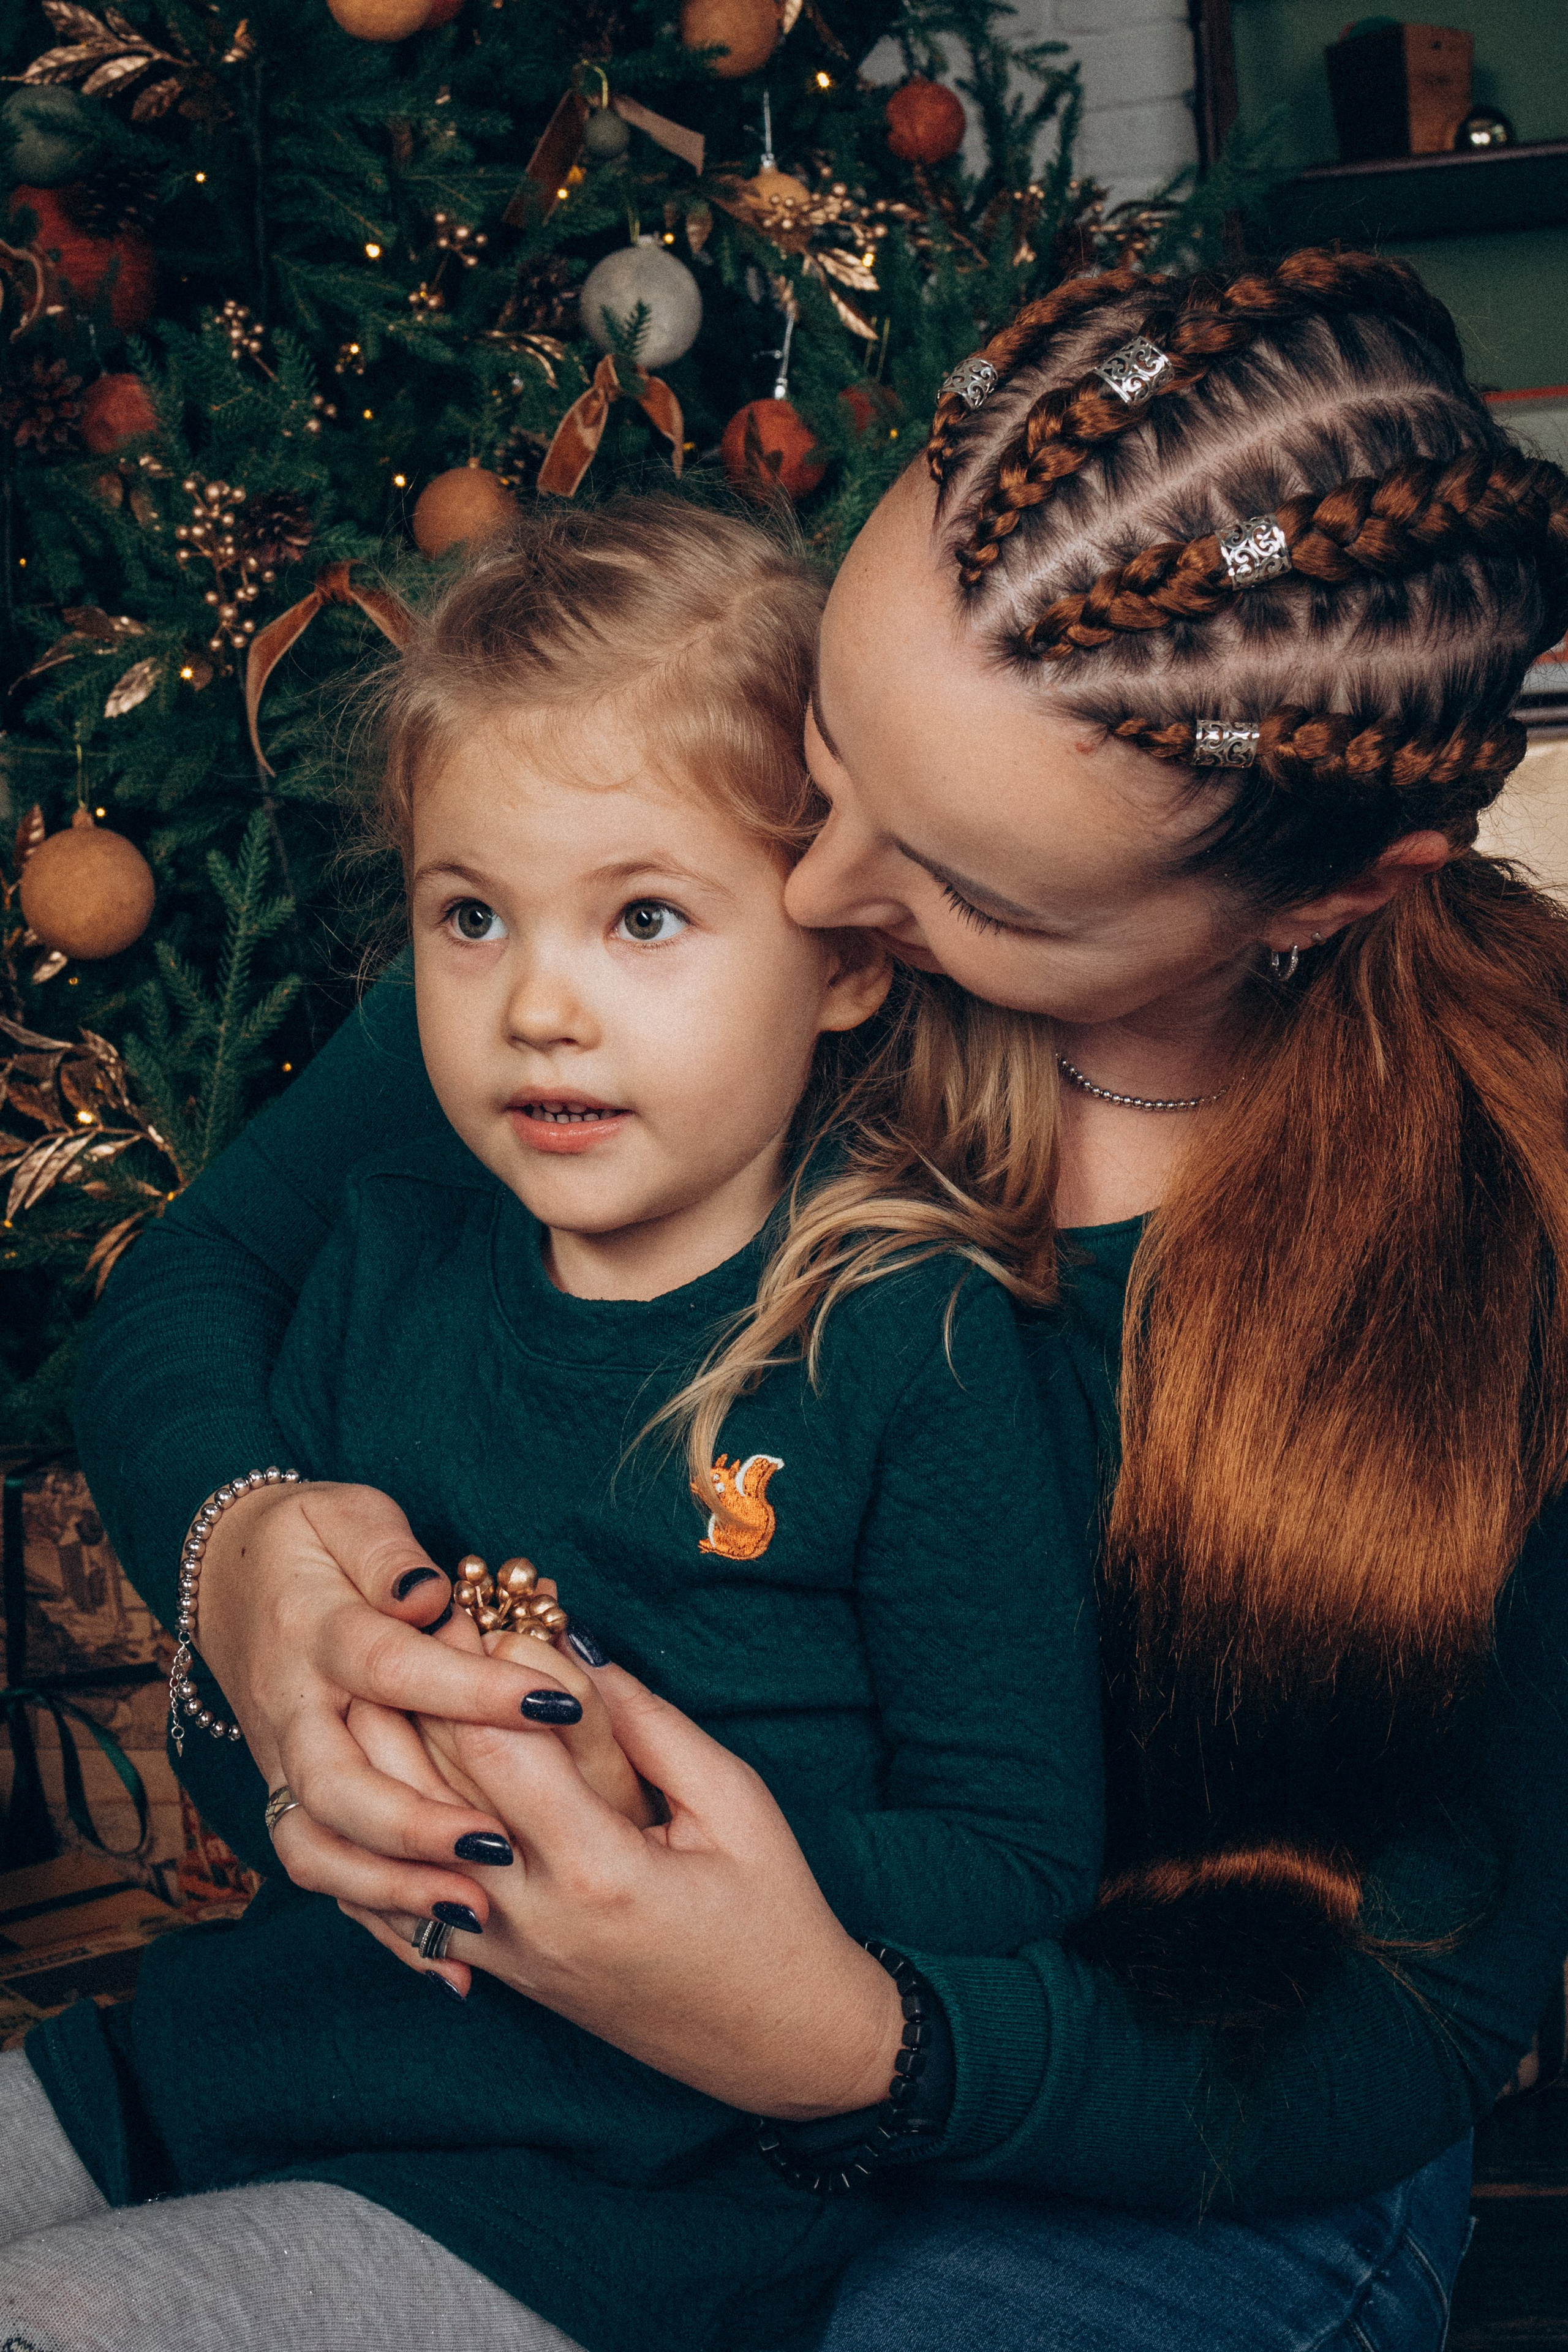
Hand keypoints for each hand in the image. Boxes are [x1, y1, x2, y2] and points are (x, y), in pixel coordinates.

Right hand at [192, 1479, 614, 1921]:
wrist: (230, 1578)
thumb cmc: (314, 1542)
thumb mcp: (347, 1517)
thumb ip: (385, 1552)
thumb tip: (425, 1590)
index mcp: (316, 1634)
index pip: (392, 1666)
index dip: (474, 1690)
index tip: (559, 1705)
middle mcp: (295, 1713)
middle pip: (337, 1783)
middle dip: (417, 1823)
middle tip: (503, 1845)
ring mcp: (287, 1770)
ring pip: (320, 1848)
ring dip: (394, 1890)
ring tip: (478, 1914)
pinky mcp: (295, 1806)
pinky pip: (327, 1880)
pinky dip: (382, 1929)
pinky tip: (453, 1966)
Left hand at [341, 1658, 903, 2118]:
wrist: (781, 2044)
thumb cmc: (774, 1916)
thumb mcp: (734, 1801)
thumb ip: (650, 1724)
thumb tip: (575, 1648)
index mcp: (598, 1868)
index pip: (493, 1747)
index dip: (472, 1670)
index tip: (472, 1610)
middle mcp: (533, 1917)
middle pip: (427, 1790)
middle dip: (414, 1699)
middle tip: (413, 1631)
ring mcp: (508, 1956)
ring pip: (402, 1848)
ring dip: (387, 1764)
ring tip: (388, 1690)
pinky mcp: (501, 1976)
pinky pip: (410, 1905)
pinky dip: (387, 1842)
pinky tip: (381, 1785)